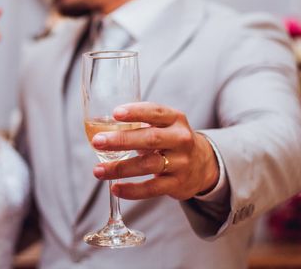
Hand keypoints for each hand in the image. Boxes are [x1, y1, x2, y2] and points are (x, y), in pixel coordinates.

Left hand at [91, 102, 218, 200]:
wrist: (202, 165)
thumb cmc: (170, 140)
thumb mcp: (164, 124)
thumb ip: (140, 122)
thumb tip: (101, 125)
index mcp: (175, 119)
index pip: (155, 112)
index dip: (135, 112)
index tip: (115, 113)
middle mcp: (181, 139)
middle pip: (150, 139)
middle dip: (121, 140)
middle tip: (97, 142)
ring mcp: (181, 163)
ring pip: (148, 165)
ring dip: (120, 168)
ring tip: (98, 170)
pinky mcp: (177, 184)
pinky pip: (152, 188)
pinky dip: (132, 190)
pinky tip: (115, 188)